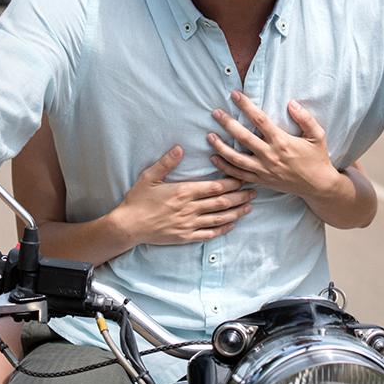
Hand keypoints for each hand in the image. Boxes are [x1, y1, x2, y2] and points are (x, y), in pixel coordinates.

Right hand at [113, 145, 255, 244]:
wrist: (129, 225)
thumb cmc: (138, 199)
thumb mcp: (149, 176)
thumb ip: (166, 162)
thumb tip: (180, 147)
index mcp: (183, 191)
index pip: (214, 187)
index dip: (232, 182)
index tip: (243, 177)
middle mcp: (190, 208)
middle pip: (221, 202)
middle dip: (240, 196)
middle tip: (254, 191)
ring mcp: (189, 224)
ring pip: (219, 218)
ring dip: (236, 212)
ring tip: (249, 207)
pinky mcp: (185, 237)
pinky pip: (209, 234)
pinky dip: (223, 229)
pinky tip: (232, 224)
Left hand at [207, 92, 339, 199]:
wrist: (318, 186)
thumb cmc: (317, 158)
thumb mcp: (317, 136)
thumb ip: (305, 118)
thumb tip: (291, 103)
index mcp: (282, 142)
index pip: (260, 120)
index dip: (246, 106)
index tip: (235, 95)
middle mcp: (270, 156)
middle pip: (243, 137)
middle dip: (227, 123)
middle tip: (215, 112)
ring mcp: (264, 170)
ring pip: (236, 158)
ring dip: (221, 146)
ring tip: (209, 136)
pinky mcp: (261, 181)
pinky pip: (239, 175)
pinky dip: (225, 168)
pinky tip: (214, 158)